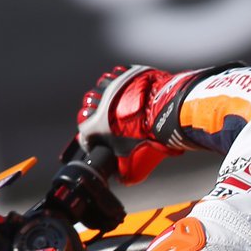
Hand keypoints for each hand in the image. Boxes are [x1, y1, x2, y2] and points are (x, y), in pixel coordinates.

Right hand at [76, 65, 182, 184]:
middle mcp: (101, 102)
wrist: (167, 112)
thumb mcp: (137, 164)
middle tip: (107, 123)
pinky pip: (120, 75)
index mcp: (97, 124)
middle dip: (95, 116)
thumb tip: (123, 178)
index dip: (88, 141)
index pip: (83, 132)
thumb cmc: (150, 137)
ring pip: (102, 88)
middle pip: (89, 108)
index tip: (94, 144)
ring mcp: (114, 85)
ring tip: (118, 104)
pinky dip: (123, 82)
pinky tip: (131, 90)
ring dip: (108, 96)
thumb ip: (126, 173)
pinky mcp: (129, 73)